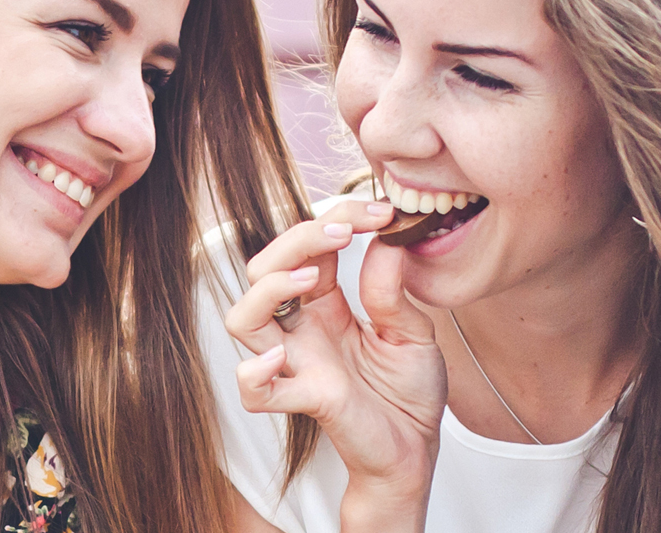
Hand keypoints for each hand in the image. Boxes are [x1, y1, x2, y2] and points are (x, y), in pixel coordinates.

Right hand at [224, 200, 447, 528]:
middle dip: (296, 238)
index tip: (381, 212)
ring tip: (310, 277)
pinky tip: (281, 356)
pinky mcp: (307, 397)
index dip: (338, 217)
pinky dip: (256, 373)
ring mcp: (298, 362)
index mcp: (326, 306)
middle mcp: (302, 329)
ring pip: (242, 318)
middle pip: (262, 269)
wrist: (417, 449)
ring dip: (267, 288)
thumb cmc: (409, 392)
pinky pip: (255, 390)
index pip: (309, 247)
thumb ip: (392, 289)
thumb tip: (386, 240)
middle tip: (344, 230)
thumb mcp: (412, 330)